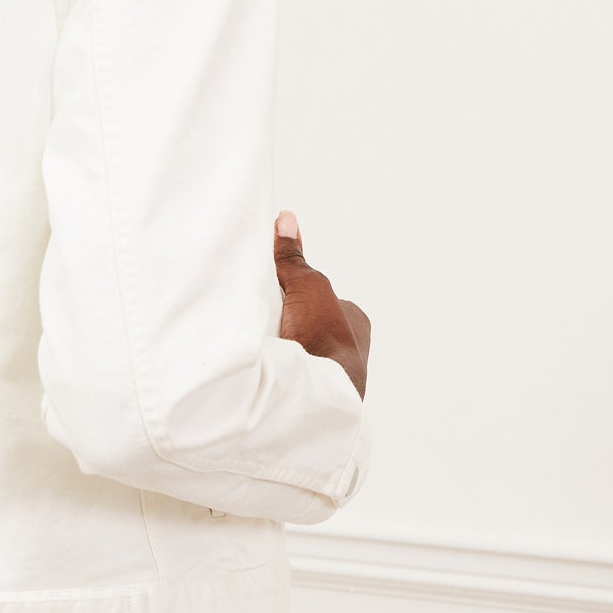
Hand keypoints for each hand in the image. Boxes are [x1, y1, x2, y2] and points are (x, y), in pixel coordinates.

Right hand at [272, 210, 369, 399]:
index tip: (271, 287)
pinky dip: (273, 362)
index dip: (291, 288)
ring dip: (279, 341)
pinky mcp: (310, 391)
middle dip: (285, 316)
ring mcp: (330, 371)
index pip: (315, 294)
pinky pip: (287, 368)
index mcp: (354, 319)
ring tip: (258, 335)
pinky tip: (259, 357)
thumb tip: (287, 220)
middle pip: (304, 319)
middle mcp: (347, 345)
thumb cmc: (324, 337)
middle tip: (262, 313)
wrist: (317, 393)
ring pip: (296, 345)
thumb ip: (294, 258)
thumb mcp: (307, 284)